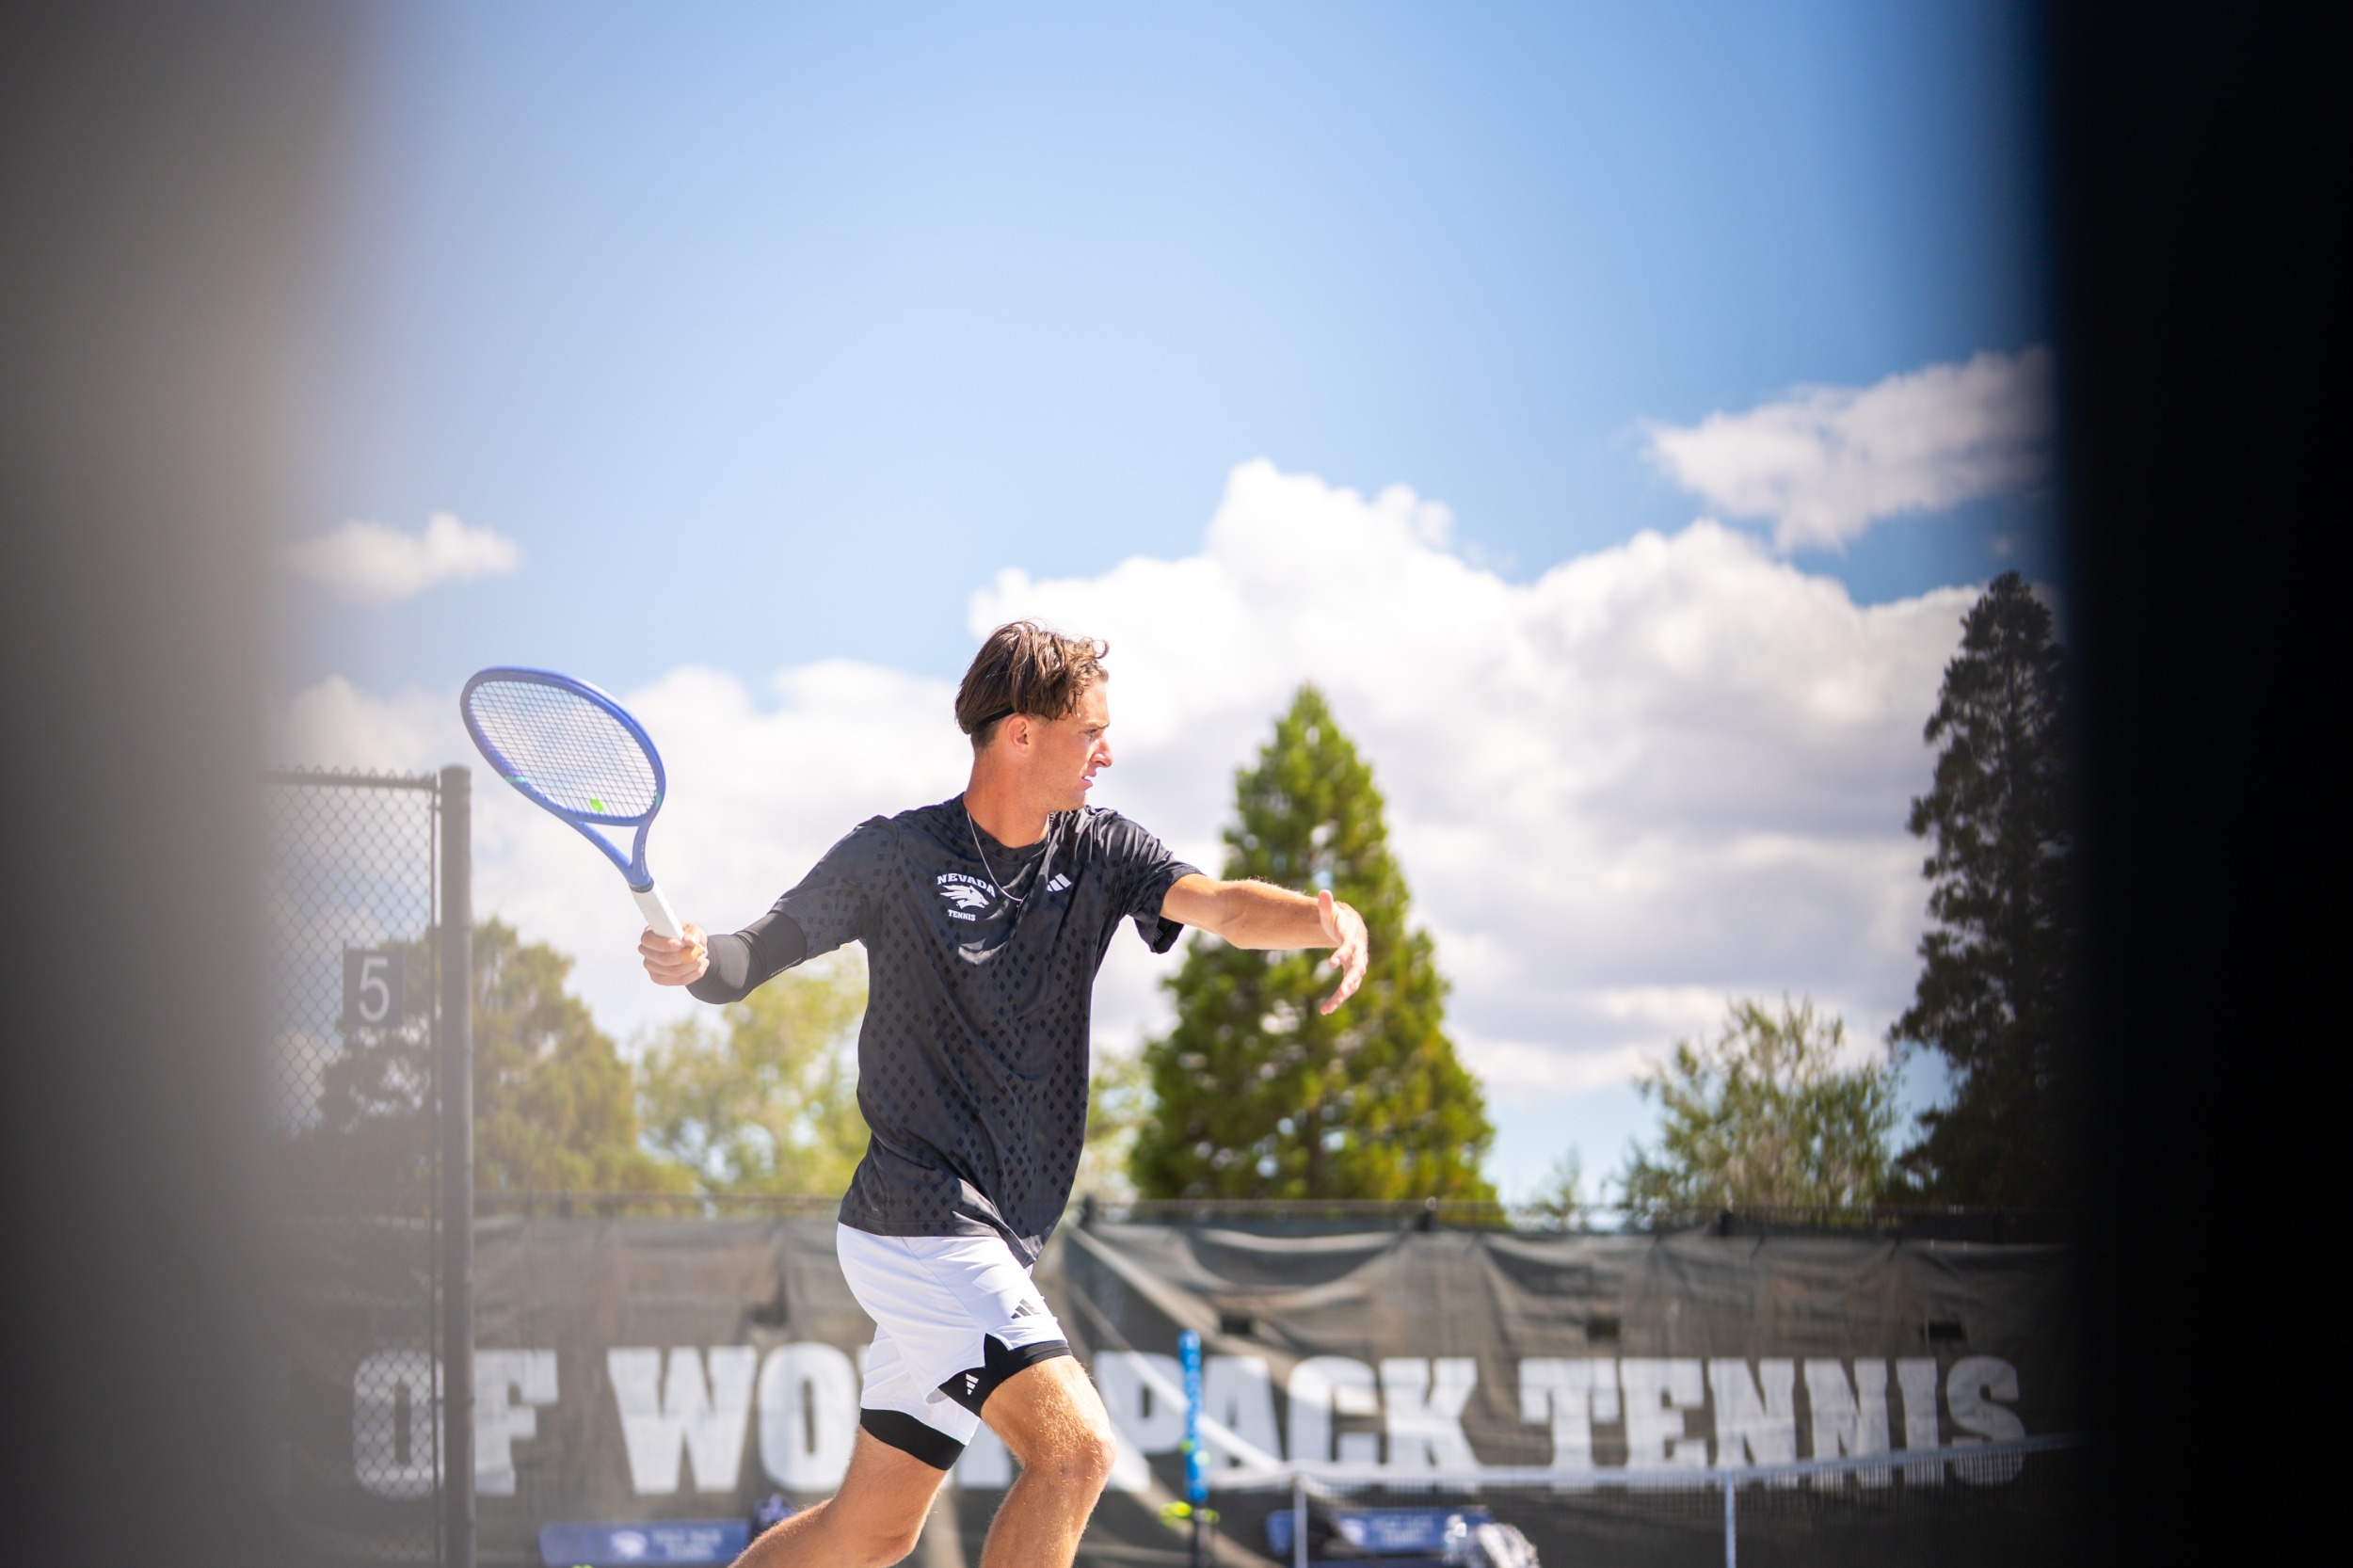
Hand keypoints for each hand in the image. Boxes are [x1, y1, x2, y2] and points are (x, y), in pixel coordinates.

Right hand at [640, 922, 708, 986]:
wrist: (690, 948)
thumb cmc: (687, 935)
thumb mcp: (692, 929)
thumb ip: (693, 933)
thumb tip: (691, 942)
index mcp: (649, 934)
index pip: (650, 941)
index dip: (665, 944)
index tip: (680, 945)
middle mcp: (646, 951)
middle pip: (664, 959)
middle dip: (686, 956)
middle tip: (700, 951)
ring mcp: (651, 967)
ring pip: (674, 972)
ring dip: (693, 965)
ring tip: (702, 956)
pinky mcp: (659, 978)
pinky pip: (679, 981)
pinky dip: (694, 974)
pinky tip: (701, 965)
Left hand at [1316, 891, 1367, 1013]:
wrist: (1350, 928)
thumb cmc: (1338, 919)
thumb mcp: (1331, 912)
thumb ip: (1326, 905)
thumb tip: (1323, 893)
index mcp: (1353, 938)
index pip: (1349, 947)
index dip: (1342, 954)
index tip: (1331, 963)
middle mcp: (1359, 954)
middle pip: (1357, 969)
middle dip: (1350, 981)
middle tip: (1342, 992)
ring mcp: (1357, 966)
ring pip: (1353, 984)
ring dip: (1341, 996)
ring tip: (1327, 1008)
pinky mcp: (1352, 975)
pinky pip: (1347, 989)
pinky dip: (1337, 999)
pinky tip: (1325, 1010)